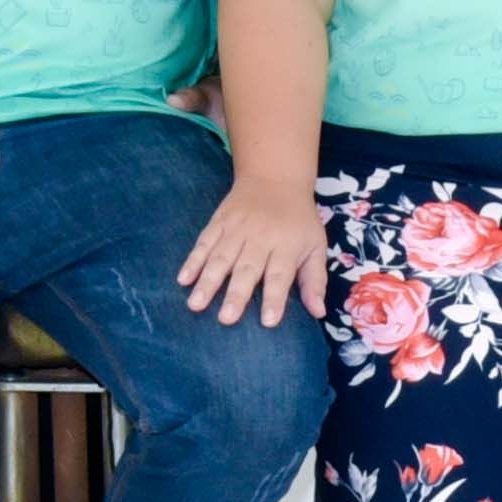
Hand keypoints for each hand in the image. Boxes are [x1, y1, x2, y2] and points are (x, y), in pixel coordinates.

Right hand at [176, 176, 330, 329]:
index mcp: (286, 246)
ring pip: (221, 257)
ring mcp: (236, 229)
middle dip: (236, 294)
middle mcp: (260, 238)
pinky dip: (193, 260)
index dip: (275, 298)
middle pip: (247, 269)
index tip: (268, 322)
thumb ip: (315, 280)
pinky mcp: (219, 222)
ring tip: (196, 304)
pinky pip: (204, 242)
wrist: (275, 179)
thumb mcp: (315, 246)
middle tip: (226, 319)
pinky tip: (183, 279)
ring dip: (207, 281)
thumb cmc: (298, 221)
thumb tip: (318, 313)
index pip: (280, 275)